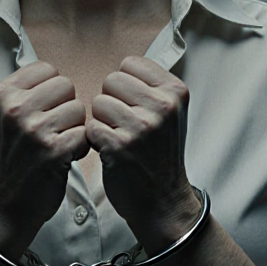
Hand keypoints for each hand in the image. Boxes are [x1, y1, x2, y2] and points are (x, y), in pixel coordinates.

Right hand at [0, 62, 88, 255]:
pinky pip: (85, 134)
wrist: (2, 206)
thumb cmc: (11, 160)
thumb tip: (55, 72)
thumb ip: (25, 92)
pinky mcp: (53, 151)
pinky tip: (64, 159)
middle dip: (66, 107)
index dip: (53, 92)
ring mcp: (33, 129)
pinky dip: (80, 148)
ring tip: (57, 145)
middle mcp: (14, 108)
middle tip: (53, 130)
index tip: (43, 112)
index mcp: (1, 93)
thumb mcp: (4, 117)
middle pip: (66, 85)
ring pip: (79, 109)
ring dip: (75, 128)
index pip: (48, 69)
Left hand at [87, 56, 201, 252]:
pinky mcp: (120, 145)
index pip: (130, 63)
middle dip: (111, 101)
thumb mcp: (170, 113)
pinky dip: (95, 139)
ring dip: (102, 121)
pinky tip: (111, 151)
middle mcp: (162, 106)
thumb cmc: (160, 154)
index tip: (134, 106)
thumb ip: (151, 87)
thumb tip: (123, 64)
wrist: (163, 202)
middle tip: (124, 124)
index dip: (124, 85)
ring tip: (119, 138)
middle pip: (111, 80)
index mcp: (176, 91)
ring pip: (98, 102)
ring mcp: (142, 126)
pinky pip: (90, 126)